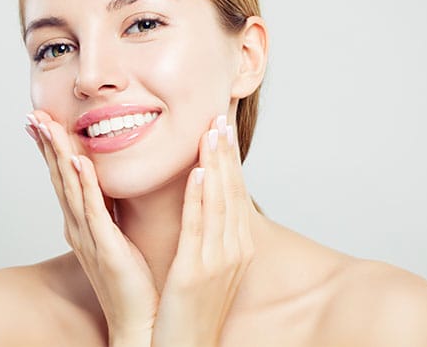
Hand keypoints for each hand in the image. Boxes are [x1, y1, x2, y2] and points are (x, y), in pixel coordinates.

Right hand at [25, 111, 156, 345]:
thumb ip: (108, 208)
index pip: (64, 177)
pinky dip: (84, 184)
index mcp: (82, 222)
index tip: (42, 121)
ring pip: (70, 187)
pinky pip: (93, 210)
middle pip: (59, 177)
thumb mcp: (114, 233)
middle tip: (33, 115)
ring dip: (58, 155)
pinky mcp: (105, 247)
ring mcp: (88, 237)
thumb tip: (106, 182)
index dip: (52, 149)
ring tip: (47, 126)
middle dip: (47, 145)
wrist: (138, 319)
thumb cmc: (129, 277)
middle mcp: (78, 227)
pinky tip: (78, 162)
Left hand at [151, 114, 255, 346]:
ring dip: (216, 165)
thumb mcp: (207, 265)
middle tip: (220, 118)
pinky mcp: (197, 272)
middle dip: (225, 154)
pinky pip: (199, 227)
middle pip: (231, 192)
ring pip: (219, 202)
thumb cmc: (190, 307)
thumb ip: (209, 234)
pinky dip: (201, 197)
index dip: (229, 161)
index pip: (234, 194)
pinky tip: (199, 173)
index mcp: (236, 247)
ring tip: (211, 132)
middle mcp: (234, 250)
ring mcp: (219, 261)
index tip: (223, 131)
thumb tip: (204, 204)